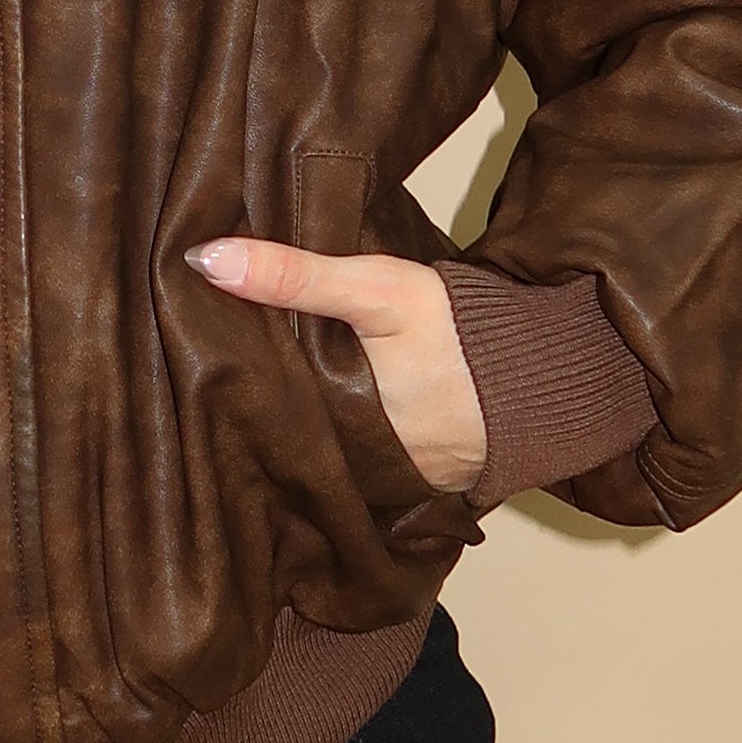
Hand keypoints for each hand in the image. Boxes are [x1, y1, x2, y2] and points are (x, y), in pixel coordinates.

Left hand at [185, 234, 487, 493]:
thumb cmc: (459, 332)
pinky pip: (357, 466)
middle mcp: (348, 465)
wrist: (550, 378)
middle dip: (256, 407)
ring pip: (317, 453)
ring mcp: (380, 482)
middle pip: (282, 434)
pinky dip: (340, 442)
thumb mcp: (376, 290)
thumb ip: (294, 276)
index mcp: (327, 420)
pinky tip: (322, 413)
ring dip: (295, 428)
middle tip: (216, 366)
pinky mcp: (410, 483)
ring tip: (257, 387)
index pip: (253, 407)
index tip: (191, 351)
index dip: (224, 381)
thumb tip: (204, 258)